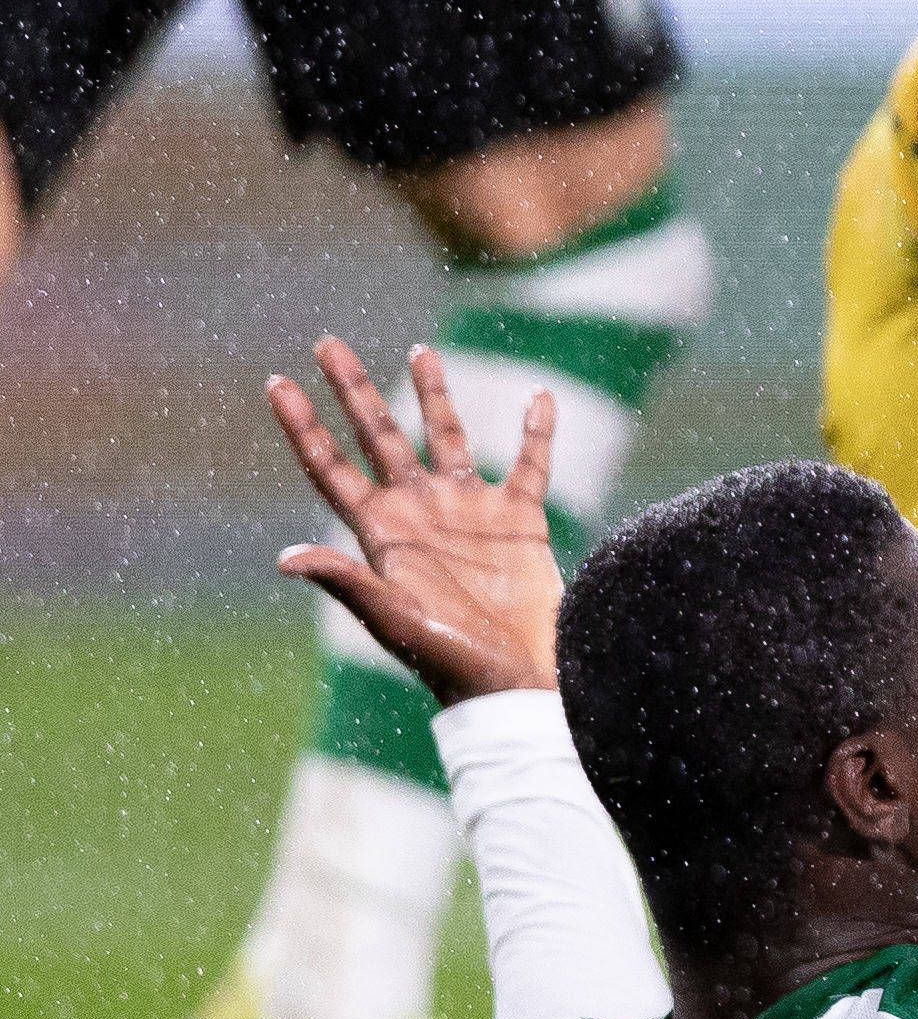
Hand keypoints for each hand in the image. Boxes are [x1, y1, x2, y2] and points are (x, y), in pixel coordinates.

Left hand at [267, 338, 564, 704]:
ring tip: (420, 349)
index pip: (330, 465)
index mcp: (381, 530)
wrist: (516, 676)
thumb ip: (345, 581)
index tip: (276, 382)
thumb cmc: (447, 658)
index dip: (301, 425)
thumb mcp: (390, 618)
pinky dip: (538, 431)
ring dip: (433, 393)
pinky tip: (540, 398)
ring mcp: (469, 509)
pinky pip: (531, 463)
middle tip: (325, 342)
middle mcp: (420, 509)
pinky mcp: (519, 518)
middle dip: (350, 389)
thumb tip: (284, 558)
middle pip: (378, 435)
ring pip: (448, 435)